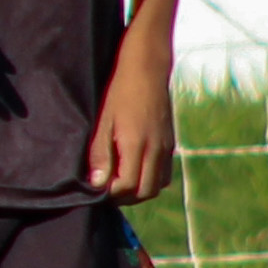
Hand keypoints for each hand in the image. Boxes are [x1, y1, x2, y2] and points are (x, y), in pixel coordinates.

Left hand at [88, 57, 177, 202]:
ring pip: (157, 186)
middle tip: (107, 191)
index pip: (127, 185)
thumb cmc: (119, 92)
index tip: (96, 189)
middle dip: (125, 198)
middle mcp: (156, 150)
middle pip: (145, 192)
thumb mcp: (103, 121)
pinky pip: (164, 174)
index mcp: (137, 144)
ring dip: (139, 191)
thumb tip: (97, 184)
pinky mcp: (170, 144)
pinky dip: (150, 180)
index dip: (110, 193)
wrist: (147, 70)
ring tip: (119, 183)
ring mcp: (166, 148)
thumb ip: (100, 153)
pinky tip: (134, 170)